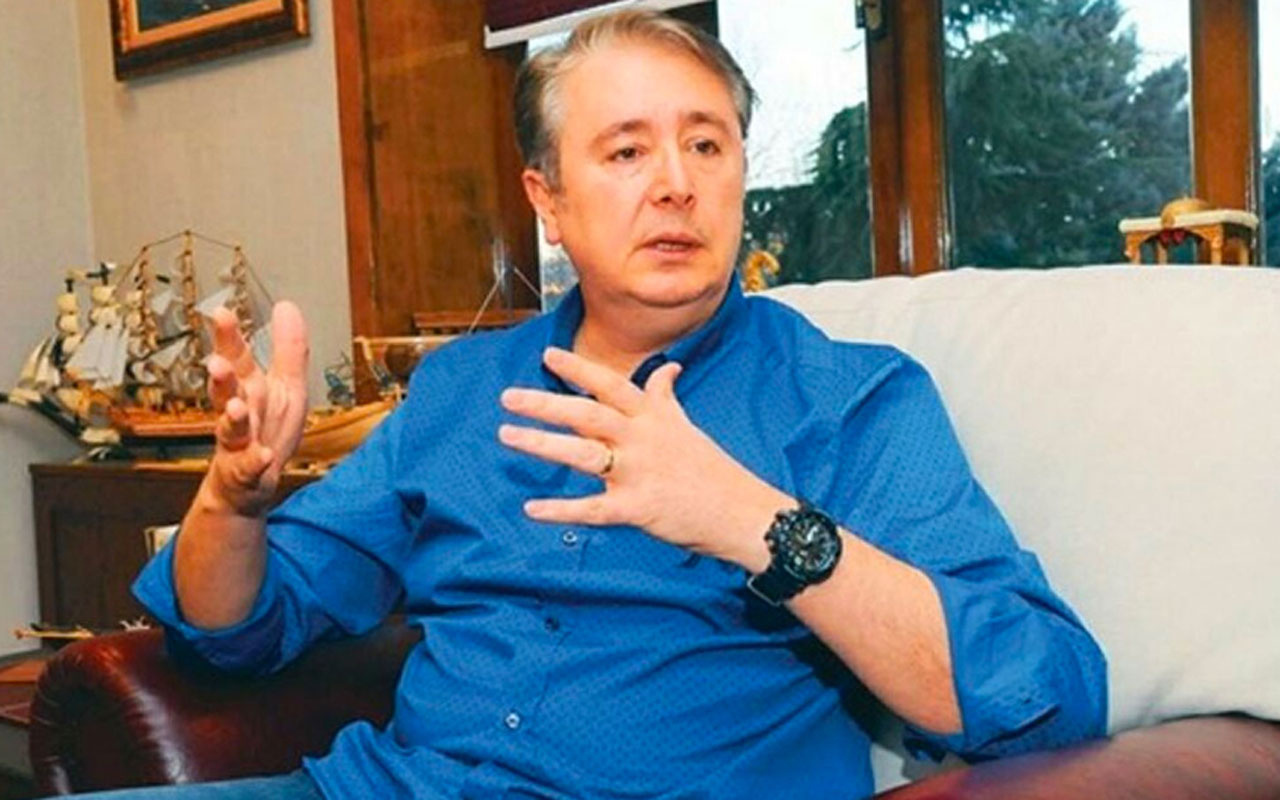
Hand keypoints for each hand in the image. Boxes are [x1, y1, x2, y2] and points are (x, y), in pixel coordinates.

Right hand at [202, 301, 309, 517]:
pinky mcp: (244, 473)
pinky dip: (253, 462)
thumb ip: (287, 348)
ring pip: (231, 428)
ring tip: (236, 408)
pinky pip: (248, 468)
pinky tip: (261, 457)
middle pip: (226, 391)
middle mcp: (238, 412)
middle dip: (221, 377)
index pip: (236, 358)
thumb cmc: (268, 429)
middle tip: (217, 363)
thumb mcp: (287, 384)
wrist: (248, 485)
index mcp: (248, 388)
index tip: (222, 314)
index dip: (229, 338)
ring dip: (233, 417)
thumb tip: (287, 306)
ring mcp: (237, 443)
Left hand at [498, 347, 785, 569]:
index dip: (579, 368)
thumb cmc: (712, 470)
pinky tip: (532, 508)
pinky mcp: (638, 509)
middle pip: (588, 414)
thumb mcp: (688, 426)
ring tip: (507, 436)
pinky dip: (561, 510)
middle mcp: (643, 439)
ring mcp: (640, 473)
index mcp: (654, 417)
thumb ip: (666, 397)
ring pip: (583, 455)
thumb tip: (669, 367)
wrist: (742, 513)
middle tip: (508, 397)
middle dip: (546, 403)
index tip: (547, 354)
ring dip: (542, 444)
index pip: (611, 384)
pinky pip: (593, 509)